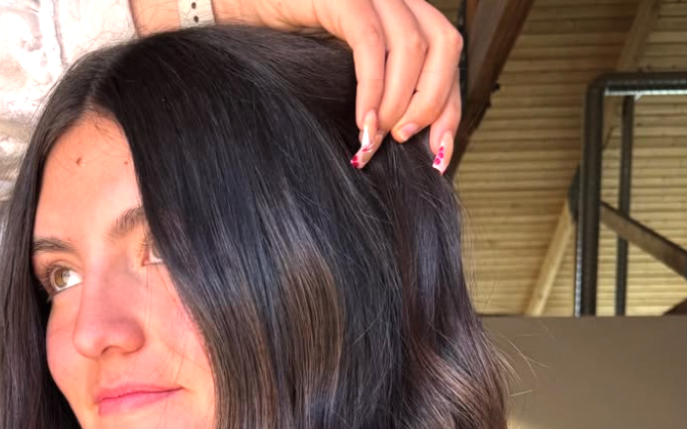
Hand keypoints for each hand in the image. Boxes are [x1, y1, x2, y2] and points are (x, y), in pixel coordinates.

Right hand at [221, 0, 462, 170]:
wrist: (235, 13)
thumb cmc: (284, 51)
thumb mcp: (342, 76)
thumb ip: (375, 94)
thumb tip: (402, 144)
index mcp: (402, 14)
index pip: (447, 57)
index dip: (450, 108)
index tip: (438, 155)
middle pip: (445, 46)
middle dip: (433, 104)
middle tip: (405, 142)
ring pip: (415, 46)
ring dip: (399, 103)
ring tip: (375, 138)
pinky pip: (372, 45)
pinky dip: (372, 91)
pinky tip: (362, 125)